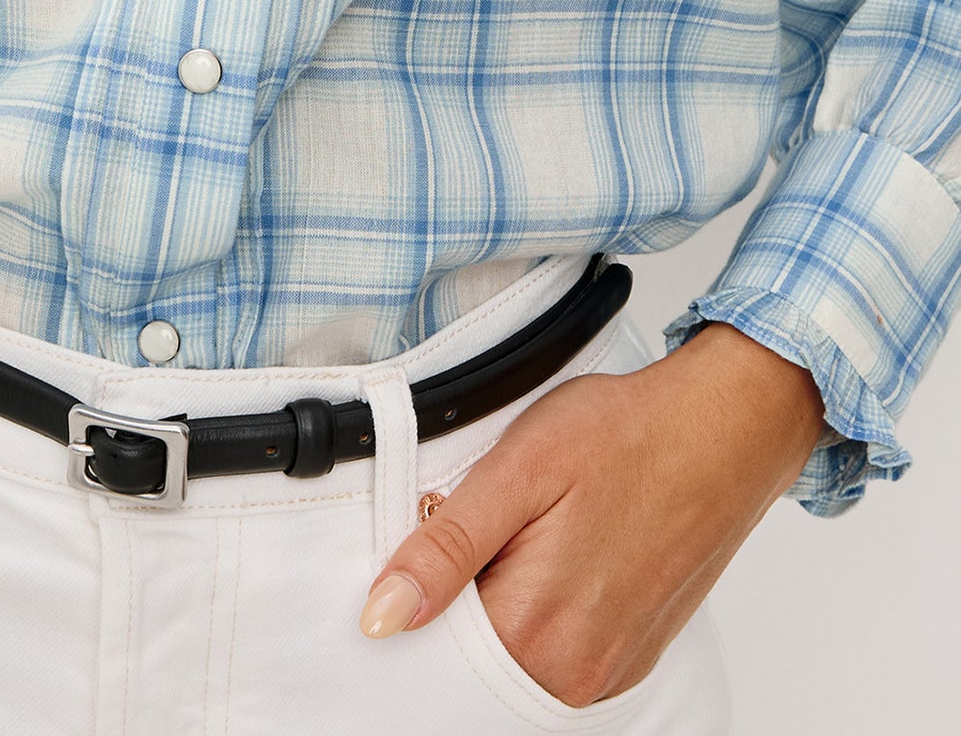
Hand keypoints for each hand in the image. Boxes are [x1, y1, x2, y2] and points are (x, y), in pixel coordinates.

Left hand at [359, 321, 827, 706]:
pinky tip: (554, 552)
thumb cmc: (625, 436)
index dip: (413, 596)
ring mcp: (608, 672)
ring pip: (515, 655)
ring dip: (500, 603)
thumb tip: (383, 615)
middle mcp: (574, 673)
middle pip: (472, 660)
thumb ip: (447, 550)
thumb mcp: (517, 471)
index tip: (423, 546)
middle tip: (479, 528)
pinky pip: (558, 653)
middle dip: (457, 602)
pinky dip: (541, 611)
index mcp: (536, 633)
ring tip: (522, 533)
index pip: (431, 650)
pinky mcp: (630, 657)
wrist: (721, 431)